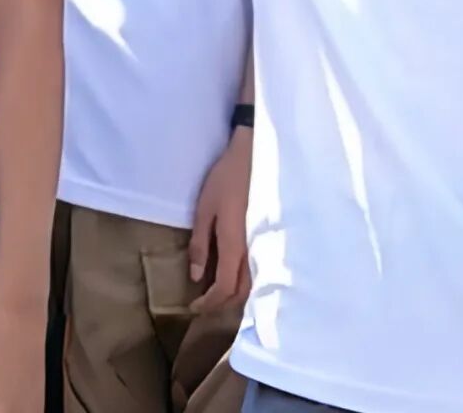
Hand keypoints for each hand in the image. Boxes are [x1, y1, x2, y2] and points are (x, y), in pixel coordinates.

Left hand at [188, 128, 252, 313]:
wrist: (255, 155)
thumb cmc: (226, 180)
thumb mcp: (204, 209)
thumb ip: (200, 244)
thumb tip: (196, 277)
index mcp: (235, 245)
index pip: (224, 288)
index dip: (209, 303)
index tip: (193, 306)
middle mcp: (254, 250)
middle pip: (241, 292)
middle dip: (221, 305)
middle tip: (204, 303)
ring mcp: (264, 244)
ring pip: (254, 284)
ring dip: (235, 295)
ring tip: (218, 292)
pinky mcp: (268, 236)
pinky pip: (260, 270)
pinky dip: (246, 282)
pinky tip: (235, 275)